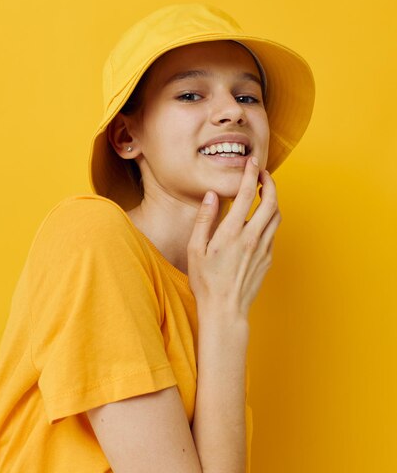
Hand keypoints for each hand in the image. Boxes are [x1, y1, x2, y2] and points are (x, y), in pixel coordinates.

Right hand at [187, 157, 281, 318]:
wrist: (225, 310)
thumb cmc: (206, 282)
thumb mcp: (195, 250)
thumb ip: (204, 220)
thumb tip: (212, 196)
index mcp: (231, 233)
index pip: (246, 194)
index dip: (251, 174)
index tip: (252, 162)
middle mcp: (252, 238)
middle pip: (271, 201)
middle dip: (270, 182)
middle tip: (263, 174)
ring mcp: (263, 249)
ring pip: (277, 216)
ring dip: (273, 200)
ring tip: (264, 193)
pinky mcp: (268, 259)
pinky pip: (274, 232)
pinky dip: (270, 220)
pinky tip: (259, 220)